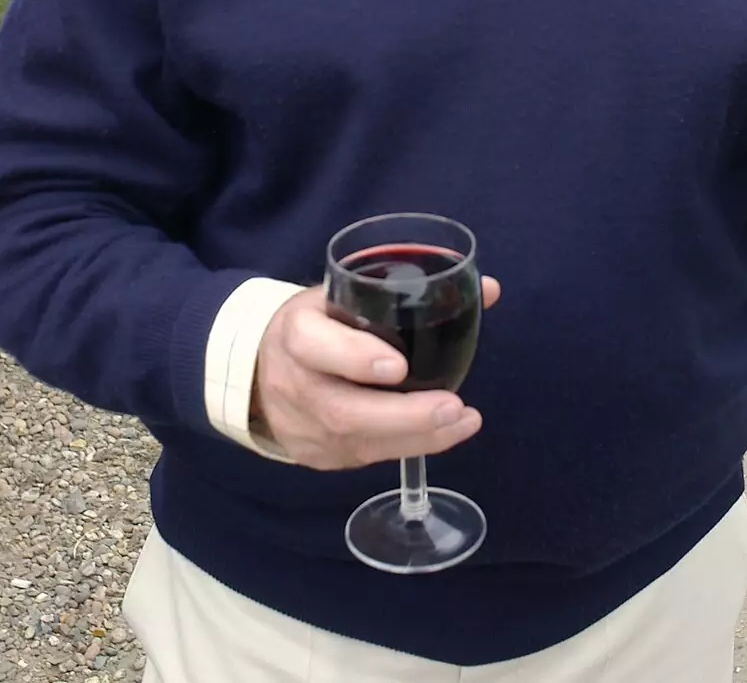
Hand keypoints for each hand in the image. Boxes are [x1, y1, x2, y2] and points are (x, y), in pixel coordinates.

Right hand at [254, 276, 500, 469]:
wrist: (258, 369)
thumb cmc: (318, 322)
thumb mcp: (346, 293)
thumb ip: (406, 292)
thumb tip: (487, 288)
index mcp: (295, 332)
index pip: (313, 345)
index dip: (354, 357)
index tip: (399, 366)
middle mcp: (294, 383)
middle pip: (341, 409)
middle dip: (403, 414)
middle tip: (453, 406)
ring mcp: (303, 427)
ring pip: (357, 441)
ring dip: (418, 436)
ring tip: (463, 420)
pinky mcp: (317, 456)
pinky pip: (365, 457)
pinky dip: (410, 447)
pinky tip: (445, 434)